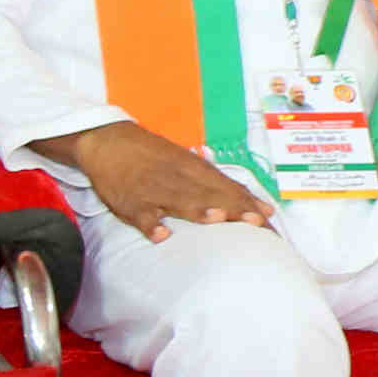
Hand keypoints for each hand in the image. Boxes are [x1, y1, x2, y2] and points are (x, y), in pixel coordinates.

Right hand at [51, 120, 274, 241]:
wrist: (108, 141)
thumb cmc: (154, 157)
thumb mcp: (186, 163)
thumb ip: (217, 184)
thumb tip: (253, 204)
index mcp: (193, 167)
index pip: (226, 185)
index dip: (248, 201)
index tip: (269, 217)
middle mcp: (178, 177)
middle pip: (210, 193)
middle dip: (234, 207)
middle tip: (257, 222)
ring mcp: (154, 189)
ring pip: (179, 200)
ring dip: (198, 210)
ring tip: (217, 219)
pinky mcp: (130, 201)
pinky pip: (140, 215)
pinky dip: (150, 224)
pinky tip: (160, 235)